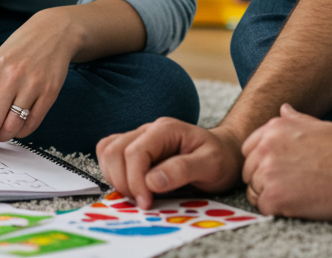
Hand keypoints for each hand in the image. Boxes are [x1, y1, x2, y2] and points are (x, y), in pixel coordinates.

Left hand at [0, 8, 75, 157]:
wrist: (52, 33)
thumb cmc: (16, 52)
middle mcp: (9, 79)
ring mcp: (31, 86)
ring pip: (12, 127)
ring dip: (3, 136)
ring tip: (0, 132)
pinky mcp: (49, 93)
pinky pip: (32, 124)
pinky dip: (22, 132)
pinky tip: (18, 125)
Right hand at [96, 117, 242, 208]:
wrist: (225, 153)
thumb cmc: (220, 158)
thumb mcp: (211, 165)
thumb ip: (182, 170)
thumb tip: (151, 181)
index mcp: (165, 129)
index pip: (135, 152)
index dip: (136, 180)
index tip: (146, 203)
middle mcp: (148, 130)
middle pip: (114, 150)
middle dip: (122, 181)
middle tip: (142, 202)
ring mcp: (139, 137)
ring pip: (107, 151)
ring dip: (115, 177)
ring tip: (137, 195)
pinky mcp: (134, 148)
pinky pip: (110, 155)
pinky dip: (113, 173)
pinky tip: (131, 187)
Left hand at [239, 104, 331, 219]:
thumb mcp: (319, 126)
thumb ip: (295, 120)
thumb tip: (284, 109)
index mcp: (274, 129)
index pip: (249, 149)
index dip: (261, 162)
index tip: (278, 170)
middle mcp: (266, 147)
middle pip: (249, 171)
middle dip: (264, 180)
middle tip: (290, 186)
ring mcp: (268, 172)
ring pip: (254, 190)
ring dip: (271, 195)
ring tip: (297, 195)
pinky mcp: (274, 197)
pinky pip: (263, 207)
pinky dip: (277, 210)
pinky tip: (296, 205)